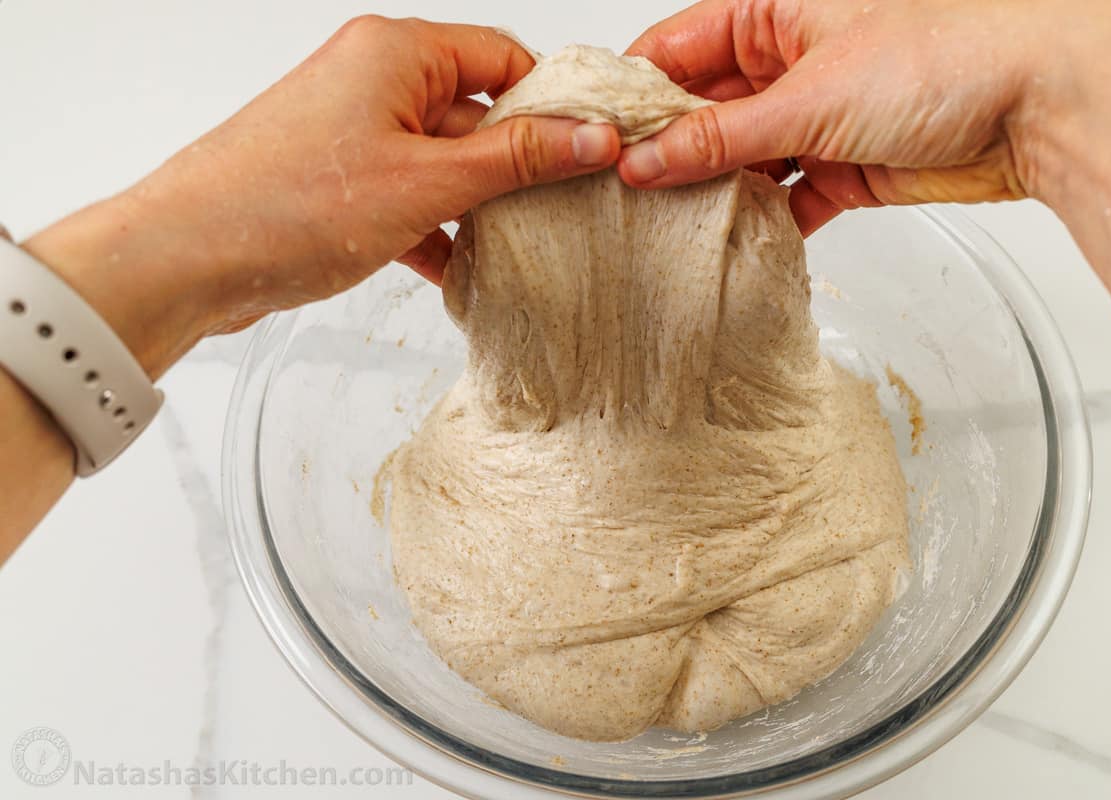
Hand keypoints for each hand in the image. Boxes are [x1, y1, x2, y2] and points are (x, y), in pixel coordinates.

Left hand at [22, 16, 619, 373]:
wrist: (185, 258)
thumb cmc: (285, 205)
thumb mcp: (427, 183)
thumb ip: (517, 159)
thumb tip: (590, 137)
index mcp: (397, 53)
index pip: (504, 59)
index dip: (554, 103)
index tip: (593, 149)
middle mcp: (375, 80)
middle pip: (478, 112)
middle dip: (517, 165)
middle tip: (562, 210)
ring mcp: (354, 131)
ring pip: (444, 160)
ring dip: (477, 205)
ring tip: (515, 250)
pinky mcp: (339, 179)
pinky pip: (409, 194)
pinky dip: (435, 229)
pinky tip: (458, 272)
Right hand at [617, 0, 1074, 234]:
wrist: (1041, 106)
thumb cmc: (947, 57)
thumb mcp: (810, 96)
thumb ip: (722, 137)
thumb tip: (649, 160)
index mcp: (775, 13)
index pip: (678, 50)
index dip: (635, 96)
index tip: (599, 142)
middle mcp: (790, 62)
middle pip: (703, 111)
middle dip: (670, 154)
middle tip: (625, 197)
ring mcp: (816, 117)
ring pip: (741, 161)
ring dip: (715, 195)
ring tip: (669, 230)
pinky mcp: (844, 168)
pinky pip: (786, 198)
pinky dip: (765, 222)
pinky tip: (736, 244)